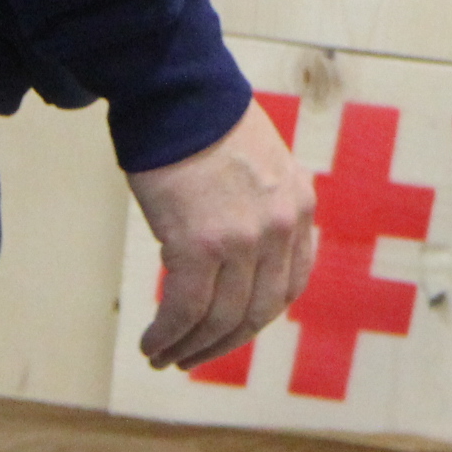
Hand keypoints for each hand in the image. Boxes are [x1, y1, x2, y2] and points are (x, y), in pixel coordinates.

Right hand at [127, 100, 314, 370]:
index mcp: (300, 206)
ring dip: (190, 347)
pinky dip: (168, 335)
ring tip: (164, 356)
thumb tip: (252, 252)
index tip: (232, 331)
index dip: (259, 318)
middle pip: (258, 312)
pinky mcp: (200, 245)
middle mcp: (280, 227)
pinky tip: (152, 342)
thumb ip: (267, 207)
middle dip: (223, 343)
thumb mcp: (263, 165)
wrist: (178, 93)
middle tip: (194, 358)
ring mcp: (242, 240)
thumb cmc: (208, 125)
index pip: (291, 284)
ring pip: (220, 318)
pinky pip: (186, 310)